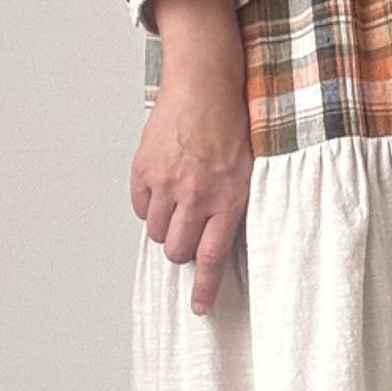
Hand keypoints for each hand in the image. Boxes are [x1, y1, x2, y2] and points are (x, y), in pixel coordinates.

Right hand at [129, 0, 251, 316]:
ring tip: (179, 205)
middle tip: (191, 232)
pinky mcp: (145, 168)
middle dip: (183, 250)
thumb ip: (236, 204)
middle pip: (178, 250)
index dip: (204, 289)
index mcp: (228, 198)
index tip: (199, 308)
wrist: (205, 82)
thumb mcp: (251, 168)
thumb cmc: (233, 121)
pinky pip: (141, 207)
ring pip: (158, 232)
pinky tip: (163, 189)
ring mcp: (167, 183)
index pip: (211, 258)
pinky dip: (150, 206)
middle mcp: (196, 195)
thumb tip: (223, 239)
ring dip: (168, 228)